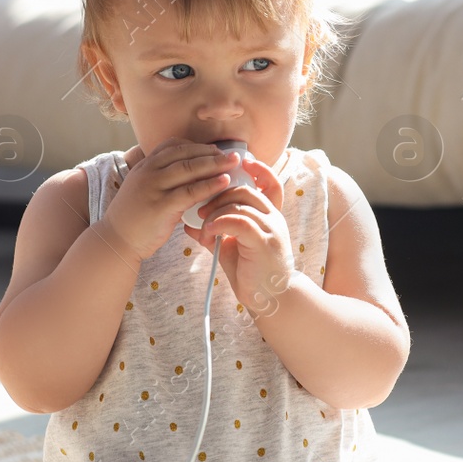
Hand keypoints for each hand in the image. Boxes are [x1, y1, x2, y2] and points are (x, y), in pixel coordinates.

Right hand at [98, 137, 242, 263]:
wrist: (117, 240)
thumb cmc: (134, 219)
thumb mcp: (144, 191)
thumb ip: (162, 181)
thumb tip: (189, 177)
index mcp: (144, 166)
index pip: (172, 146)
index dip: (196, 145)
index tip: (213, 149)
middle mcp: (148, 172)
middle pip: (184, 154)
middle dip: (210, 152)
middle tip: (231, 154)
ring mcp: (153, 187)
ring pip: (189, 168)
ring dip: (214, 164)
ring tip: (233, 163)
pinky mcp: (161, 205)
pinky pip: (190, 191)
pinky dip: (209, 184)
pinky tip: (224, 182)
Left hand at [183, 153, 294, 316]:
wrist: (269, 299)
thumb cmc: (250, 272)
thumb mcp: (230, 246)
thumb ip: (215, 230)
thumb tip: (189, 222)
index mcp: (269, 215)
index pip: (270, 183)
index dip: (258, 169)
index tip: (240, 162)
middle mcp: (273, 218)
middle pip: (245, 189)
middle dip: (218, 194)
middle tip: (200, 210)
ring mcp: (271, 229)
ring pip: (240, 204)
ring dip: (215, 212)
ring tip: (202, 227)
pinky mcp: (264, 243)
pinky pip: (239, 221)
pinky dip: (219, 223)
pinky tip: (208, 232)